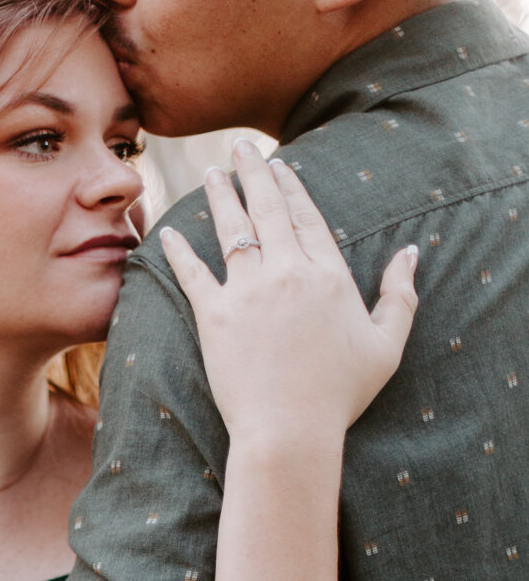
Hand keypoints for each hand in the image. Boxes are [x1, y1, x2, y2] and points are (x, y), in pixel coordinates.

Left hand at [159, 139, 417, 449]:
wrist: (290, 431)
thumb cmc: (339, 396)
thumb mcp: (386, 346)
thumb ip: (400, 296)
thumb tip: (411, 253)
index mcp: (328, 275)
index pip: (307, 218)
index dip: (292, 189)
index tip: (281, 166)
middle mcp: (288, 273)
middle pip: (269, 210)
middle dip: (255, 173)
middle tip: (242, 149)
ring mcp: (248, 293)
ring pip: (232, 230)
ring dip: (221, 196)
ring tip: (213, 173)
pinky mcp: (214, 317)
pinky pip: (193, 275)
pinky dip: (179, 252)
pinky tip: (169, 232)